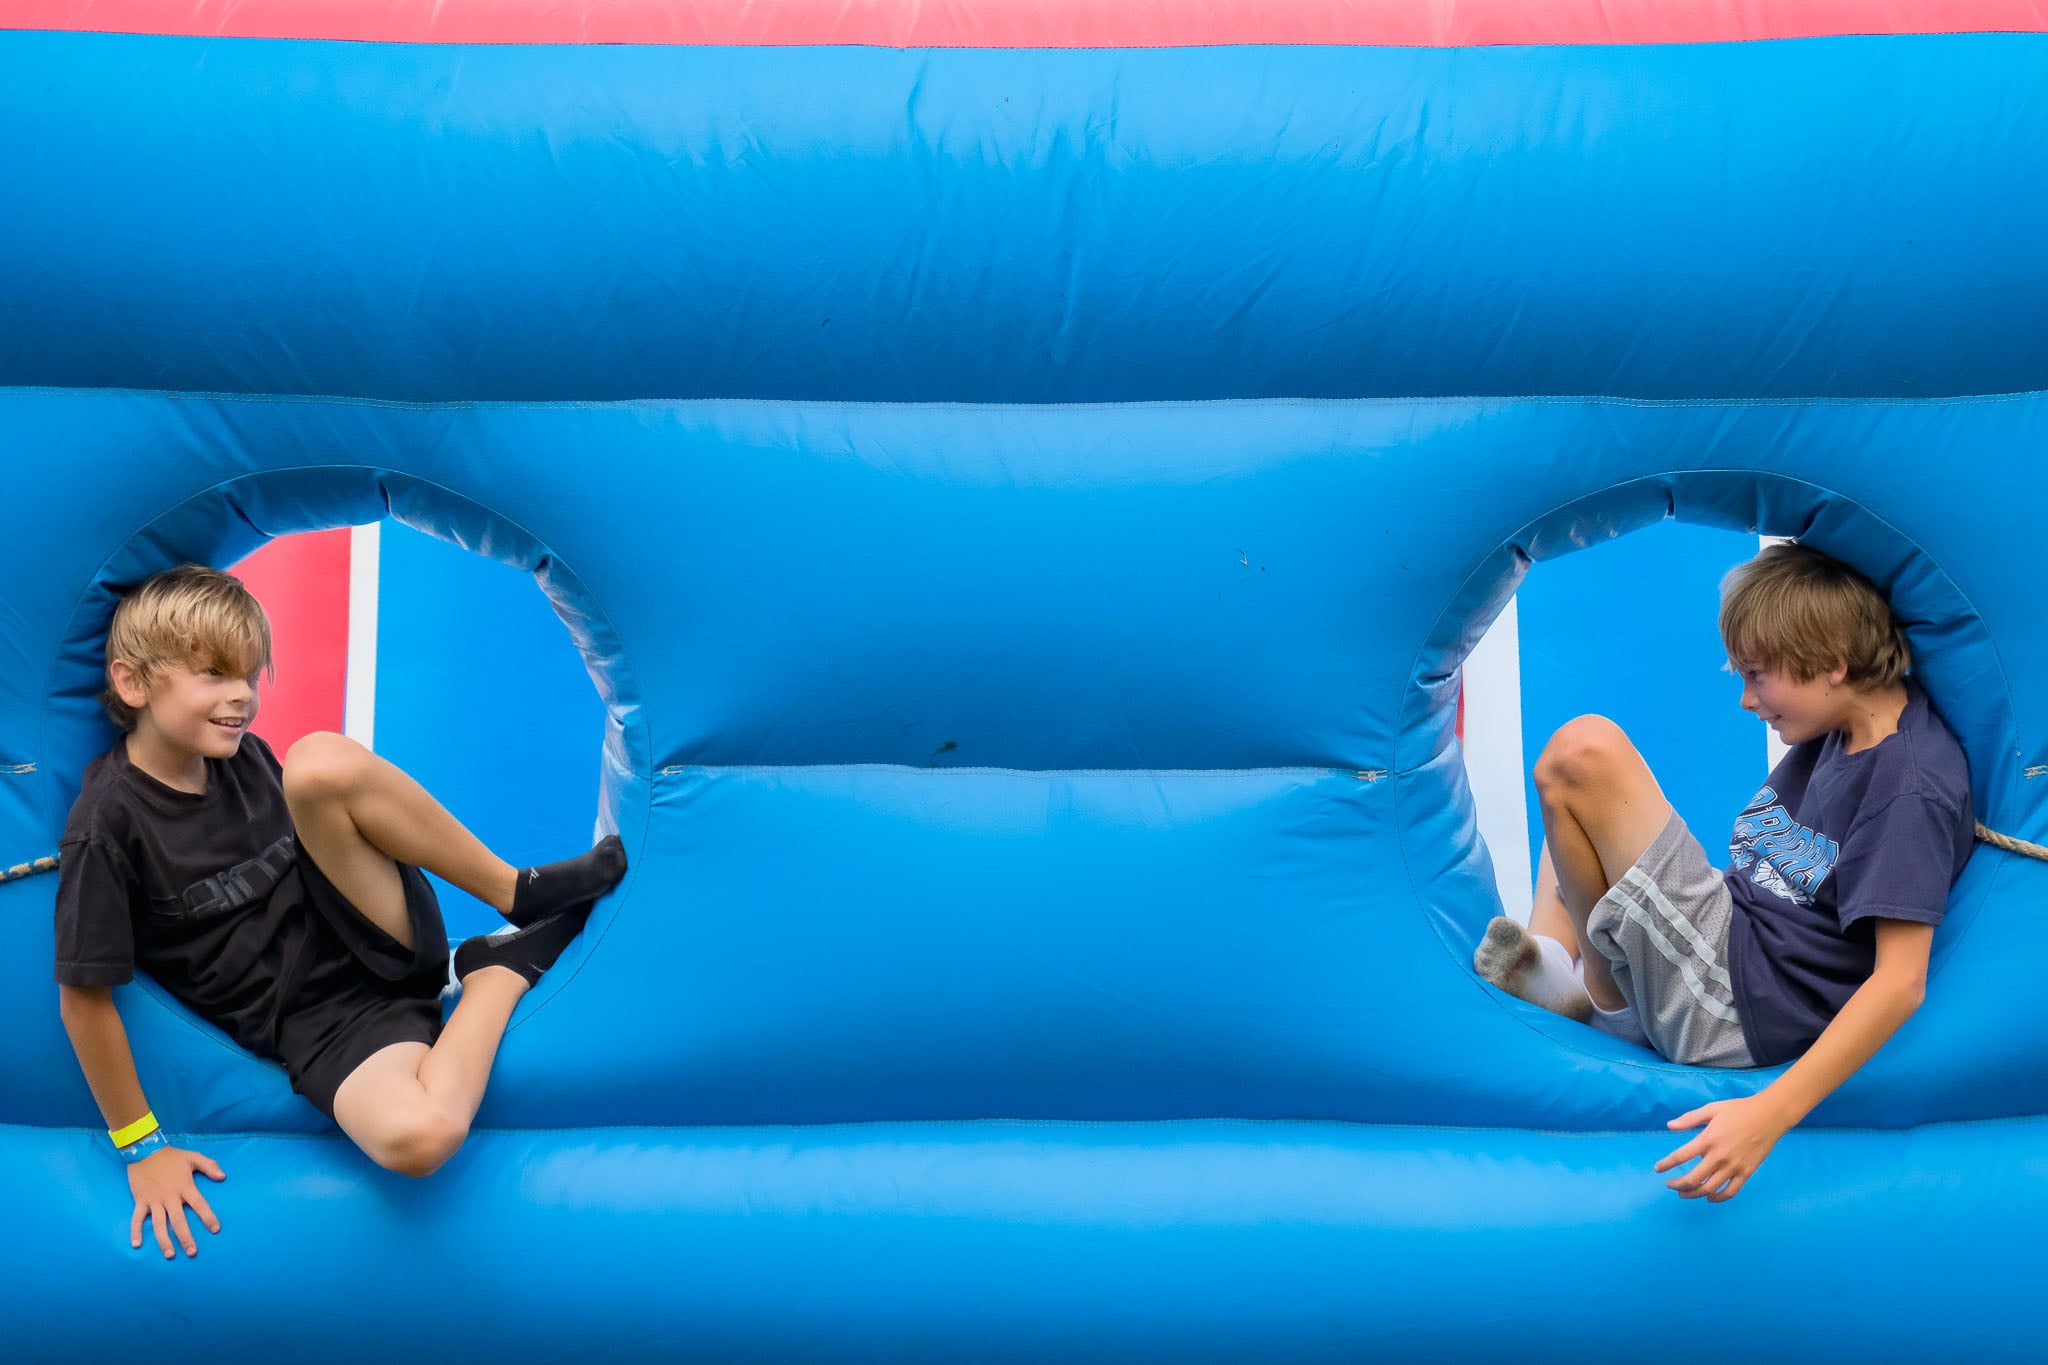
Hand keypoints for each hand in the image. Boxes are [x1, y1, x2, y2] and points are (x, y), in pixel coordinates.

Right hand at [126, 1145, 224, 1257]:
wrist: (144, 1150)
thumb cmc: (171, 1156)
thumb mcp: (193, 1157)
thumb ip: (209, 1166)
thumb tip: (223, 1177)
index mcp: (185, 1187)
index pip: (200, 1205)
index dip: (208, 1217)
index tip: (215, 1229)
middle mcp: (169, 1197)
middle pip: (179, 1221)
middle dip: (186, 1238)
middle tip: (192, 1252)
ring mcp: (153, 1201)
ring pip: (159, 1225)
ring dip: (164, 1241)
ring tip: (170, 1255)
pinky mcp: (140, 1201)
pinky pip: (137, 1219)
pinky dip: (135, 1231)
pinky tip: (136, 1245)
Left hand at [1656, 1095, 1788, 1201]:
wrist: (1769, 1116)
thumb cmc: (1739, 1110)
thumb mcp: (1711, 1109)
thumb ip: (1689, 1119)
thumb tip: (1670, 1126)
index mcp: (1708, 1139)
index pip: (1681, 1156)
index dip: (1666, 1164)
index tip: (1658, 1169)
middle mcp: (1719, 1156)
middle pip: (1693, 1178)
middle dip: (1678, 1184)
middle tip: (1670, 1185)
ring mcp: (1734, 1167)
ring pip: (1710, 1188)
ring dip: (1694, 1194)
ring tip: (1684, 1193)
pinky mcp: (1747, 1173)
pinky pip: (1731, 1191)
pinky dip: (1718, 1198)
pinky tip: (1709, 1197)